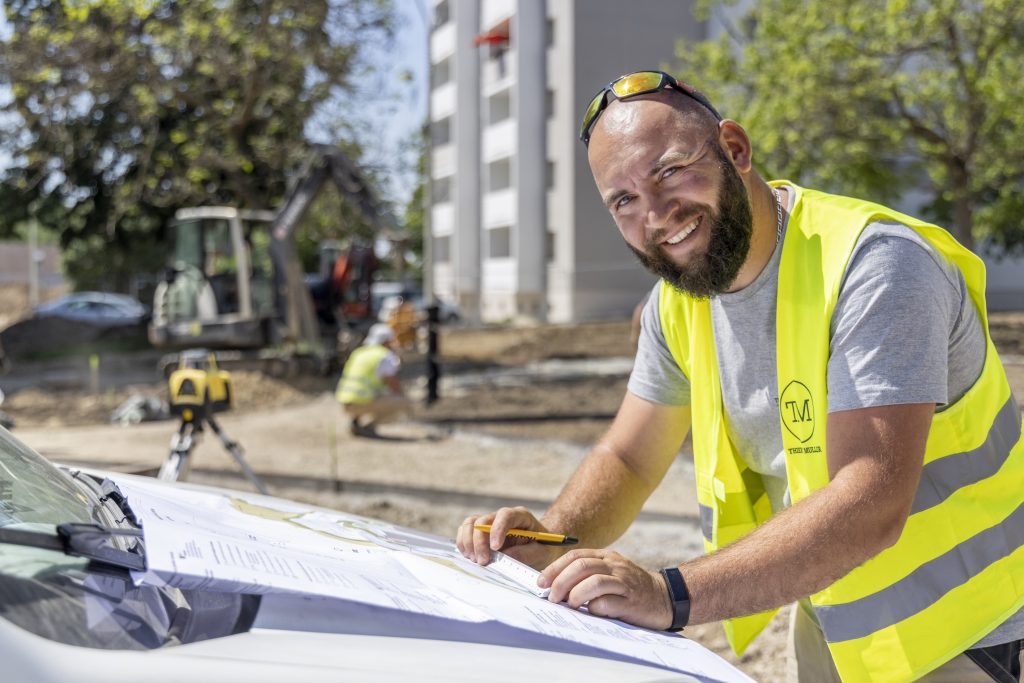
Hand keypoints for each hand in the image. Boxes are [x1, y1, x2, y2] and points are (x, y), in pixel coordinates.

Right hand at [456, 506, 563, 569]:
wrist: (541, 547)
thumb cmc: (543, 548)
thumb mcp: (543, 553)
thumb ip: (526, 554)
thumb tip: (505, 556)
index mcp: (521, 516)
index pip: (505, 515)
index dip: (497, 530)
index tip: (495, 548)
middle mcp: (502, 517)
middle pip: (483, 520)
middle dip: (480, 542)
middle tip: (483, 562)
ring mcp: (490, 523)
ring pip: (470, 523)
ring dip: (468, 542)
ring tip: (475, 560)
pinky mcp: (481, 532)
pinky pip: (465, 531)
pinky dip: (464, 544)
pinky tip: (470, 556)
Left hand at [538, 549, 672, 629]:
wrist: (665, 597)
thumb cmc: (630, 589)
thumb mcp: (610, 573)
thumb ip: (587, 576)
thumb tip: (554, 587)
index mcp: (606, 556)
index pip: (575, 556)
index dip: (555, 568)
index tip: (541, 582)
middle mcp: (614, 565)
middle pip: (580, 566)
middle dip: (560, 581)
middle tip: (552, 597)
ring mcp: (623, 582)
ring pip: (593, 581)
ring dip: (575, 594)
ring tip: (570, 605)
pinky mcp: (631, 601)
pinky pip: (607, 602)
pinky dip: (594, 607)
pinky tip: (592, 612)